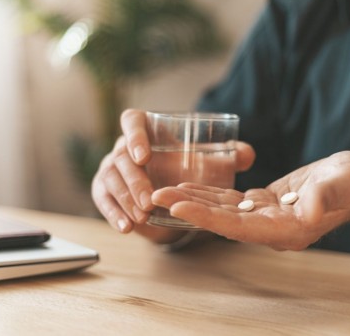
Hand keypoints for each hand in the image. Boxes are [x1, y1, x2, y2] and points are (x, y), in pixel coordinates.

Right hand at [91, 109, 255, 242]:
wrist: (168, 189)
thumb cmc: (187, 166)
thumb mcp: (209, 160)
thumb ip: (230, 155)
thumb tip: (246, 155)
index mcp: (146, 128)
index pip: (132, 121)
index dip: (135, 136)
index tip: (144, 156)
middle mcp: (123, 145)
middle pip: (120, 157)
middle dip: (134, 180)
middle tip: (150, 200)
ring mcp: (110, 168)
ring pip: (110, 180)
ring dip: (125, 199)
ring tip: (142, 217)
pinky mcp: (104, 190)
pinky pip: (103, 200)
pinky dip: (113, 214)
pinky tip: (126, 228)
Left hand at [152, 151, 349, 249]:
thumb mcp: (343, 184)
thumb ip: (325, 196)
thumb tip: (310, 208)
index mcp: (287, 230)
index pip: (238, 227)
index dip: (207, 217)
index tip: (178, 207)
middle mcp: (271, 229)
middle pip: (222, 222)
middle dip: (189, 210)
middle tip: (155, 196)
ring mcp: (266, 218)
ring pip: (222, 212)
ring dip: (193, 201)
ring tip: (163, 191)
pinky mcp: (264, 204)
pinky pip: (231, 202)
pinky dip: (209, 194)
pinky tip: (191, 187)